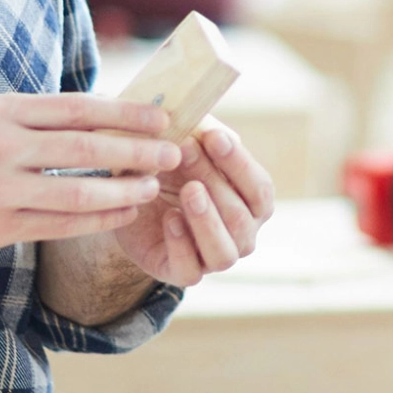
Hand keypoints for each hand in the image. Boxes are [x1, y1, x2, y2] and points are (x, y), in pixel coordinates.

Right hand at [0, 93, 181, 261]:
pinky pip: (58, 225)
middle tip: (171, 152)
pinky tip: (122, 214)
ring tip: (153, 188)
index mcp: (0, 112)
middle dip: (134, 151)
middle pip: (83, 148)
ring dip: (121, 191)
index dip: (122, 112)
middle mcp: (1, 147)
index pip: (75, 108)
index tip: (159, 116)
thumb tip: (94, 114)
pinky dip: (96, 221)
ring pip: (75, 192)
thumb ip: (29, 117)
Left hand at [110, 116, 274, 286]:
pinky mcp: (181, 271)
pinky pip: (191, 271)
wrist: (131, 198)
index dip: (239, 163)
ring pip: (225, 252)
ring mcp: (213, 256)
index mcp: (252, 203)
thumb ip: (201, 132)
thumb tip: (203, 121)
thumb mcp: (186, 142)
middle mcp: (241, 234)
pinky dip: (182, 244)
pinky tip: (169, 218)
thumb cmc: (172, 166)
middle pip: (240, 216)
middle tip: (186, 151)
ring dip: (207, 219)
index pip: (260, 189)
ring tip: (188, 190)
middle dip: (214, 181)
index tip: (213, 136)